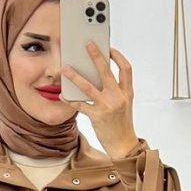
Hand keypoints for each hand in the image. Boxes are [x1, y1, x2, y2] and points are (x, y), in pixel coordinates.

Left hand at [60, 41, 139, 158]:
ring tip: (66, 69)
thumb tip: (98, 76)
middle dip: (97, 56)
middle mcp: (119, 97)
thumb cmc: (121, 124)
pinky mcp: (97, 117)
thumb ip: (115, 90)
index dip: (118, 57)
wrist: (123, 146)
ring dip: (76, 76)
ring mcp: (107, 106)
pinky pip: (80, 105)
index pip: (126, 68)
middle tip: (88, 44)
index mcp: (127, 92)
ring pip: (89, 87)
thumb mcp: (124, 104)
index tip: (109, 48)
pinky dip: (70, 100)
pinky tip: (63, 96)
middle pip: (106, 71)